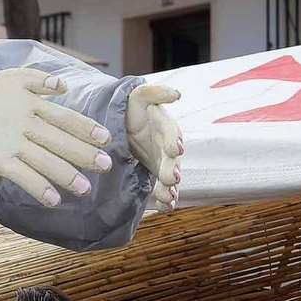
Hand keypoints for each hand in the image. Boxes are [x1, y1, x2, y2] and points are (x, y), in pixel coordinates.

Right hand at [0, 68, 113, 206]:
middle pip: (60, 141)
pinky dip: (39, 188)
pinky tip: (54, 200)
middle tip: (106, 166)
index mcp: (30, 104)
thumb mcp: (12, 77)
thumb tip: (64, 85)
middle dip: (84, 154)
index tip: (106, 139)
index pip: (65, 117)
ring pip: (44, 161)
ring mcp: (11, 143)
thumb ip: (39, 79)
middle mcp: (24, 124)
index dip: (86, 128)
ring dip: (66, 175)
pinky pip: (22, 176)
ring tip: (85, 189)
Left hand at [127, 83, 183, 212]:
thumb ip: (154, 93)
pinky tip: (165, 207)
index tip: (175, 149)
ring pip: (169, 178)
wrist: (123, 125)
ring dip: (169, 188)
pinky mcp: (156, 176)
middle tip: (170, 178)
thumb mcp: (138, 97)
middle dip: (171, 169)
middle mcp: (168, 147)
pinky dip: (164, 199)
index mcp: (166, 128)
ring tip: (168, 197)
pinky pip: (162, 189)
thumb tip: (176, 94)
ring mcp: (163, 164)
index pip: (172, 134)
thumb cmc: (132, 109)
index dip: (174, 141)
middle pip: (172, 160)